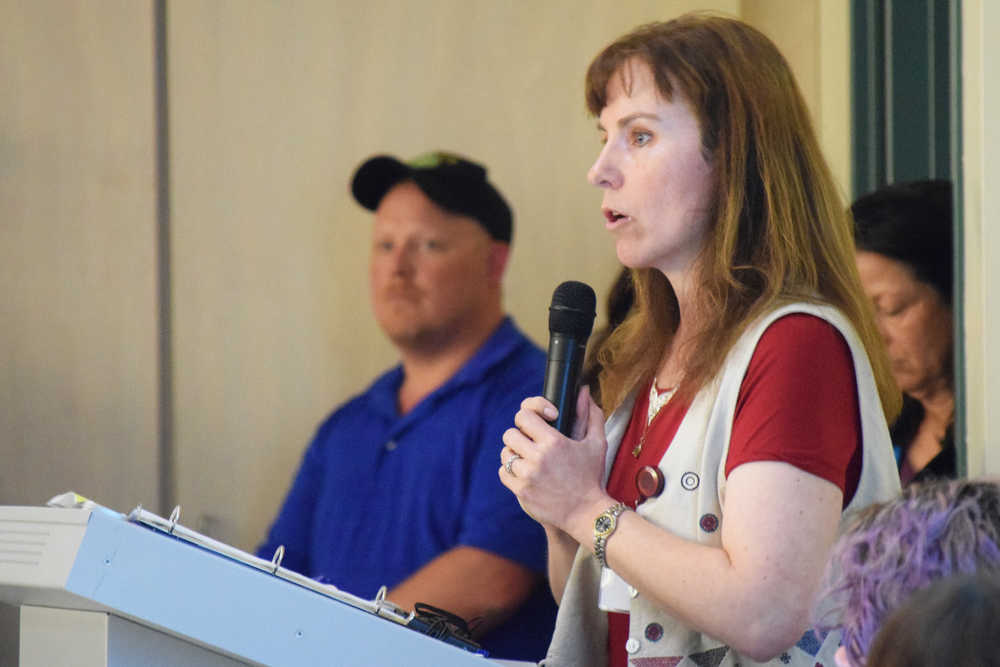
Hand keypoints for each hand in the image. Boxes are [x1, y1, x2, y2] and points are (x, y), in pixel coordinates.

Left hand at [499, 386, 611, 534]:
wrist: (587, 513)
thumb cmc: (592, 476)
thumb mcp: (597, 443)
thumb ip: (592, 414)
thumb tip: (584, 391)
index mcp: (554, 442)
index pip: (524, 416)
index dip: (530, 416)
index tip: (540, 422)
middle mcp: (538, 457)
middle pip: (510, 434)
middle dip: (520, 435)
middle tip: (530, 441)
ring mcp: (527, 475)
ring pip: (505, 453)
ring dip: (514, 453)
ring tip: (527, 457)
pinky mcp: (521, 491)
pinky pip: (503, 472)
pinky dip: (511, 471)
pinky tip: (523, 472)